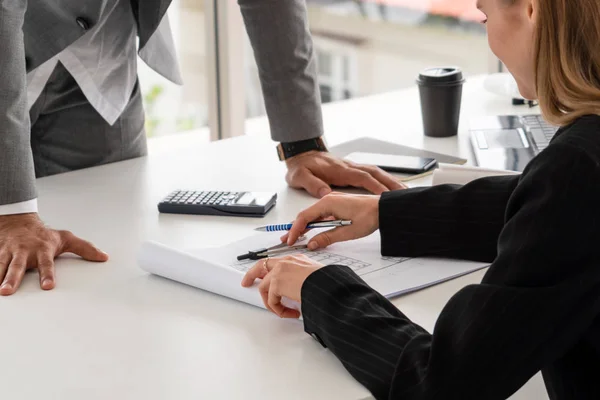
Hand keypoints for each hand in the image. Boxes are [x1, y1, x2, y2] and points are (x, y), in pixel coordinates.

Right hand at [0, 213, 108, 295]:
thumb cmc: (44, 235)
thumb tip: (104, 257)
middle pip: (18, 267)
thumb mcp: (66, 239)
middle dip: (12, 278)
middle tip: (8, 291)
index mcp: (42, 250)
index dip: (47, 275)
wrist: (18, 221)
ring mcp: (8, 253)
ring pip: (0, 266)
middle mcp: (24, 252)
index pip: (46, 264)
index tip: (48, 286)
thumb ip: (85, 248)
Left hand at [241, 255, 322, 317]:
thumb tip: (300, 293)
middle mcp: (286, 261)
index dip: (267, 270)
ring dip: (272, 303)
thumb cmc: (327, 282)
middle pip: (260, 266)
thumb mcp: (315, 276)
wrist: (327, 284)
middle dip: (251, 275)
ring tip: (285, 312)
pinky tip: (291, 313)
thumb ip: (303, 281)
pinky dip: (279, 310)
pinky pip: (271, 300)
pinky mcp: (276, 283)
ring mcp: (279, 271)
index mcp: (296, 259)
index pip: (276, 262)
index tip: (262, 275)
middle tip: (246, 283)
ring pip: (264, 287)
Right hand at [284, 193, 380, 249]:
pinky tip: (312, 232)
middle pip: (306, 215)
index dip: (295, 230)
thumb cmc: (370, 215)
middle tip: (287, 240)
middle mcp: (328, 200)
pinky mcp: (338, 206)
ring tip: (296, 237)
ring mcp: (333, 202)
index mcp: (328, 203)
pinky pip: (321, 215)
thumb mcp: (347, 232)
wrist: (385, 208)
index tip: (290, 240)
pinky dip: (314, 224)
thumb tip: (312, 244)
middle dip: (295, 228)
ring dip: (304, 227)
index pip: (304, 217)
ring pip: (313, 216)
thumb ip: (327, 238)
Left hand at [285, 150, 405, 197]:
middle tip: (404, 193)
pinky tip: (390, 185)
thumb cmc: (301, 166)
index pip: (362, 178)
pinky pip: (371, 173)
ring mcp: (351, 167)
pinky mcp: (351, 170)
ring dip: (390, 180)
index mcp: (339, 170)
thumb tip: (325, 193)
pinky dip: (383, 179)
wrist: (300, 153)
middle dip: (390, 183)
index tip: (386, 196)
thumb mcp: (300, 176)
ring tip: (403, 191)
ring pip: (376, 172)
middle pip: (375, 173)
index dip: (375, 186)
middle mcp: (348, 167)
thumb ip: (312, 184)